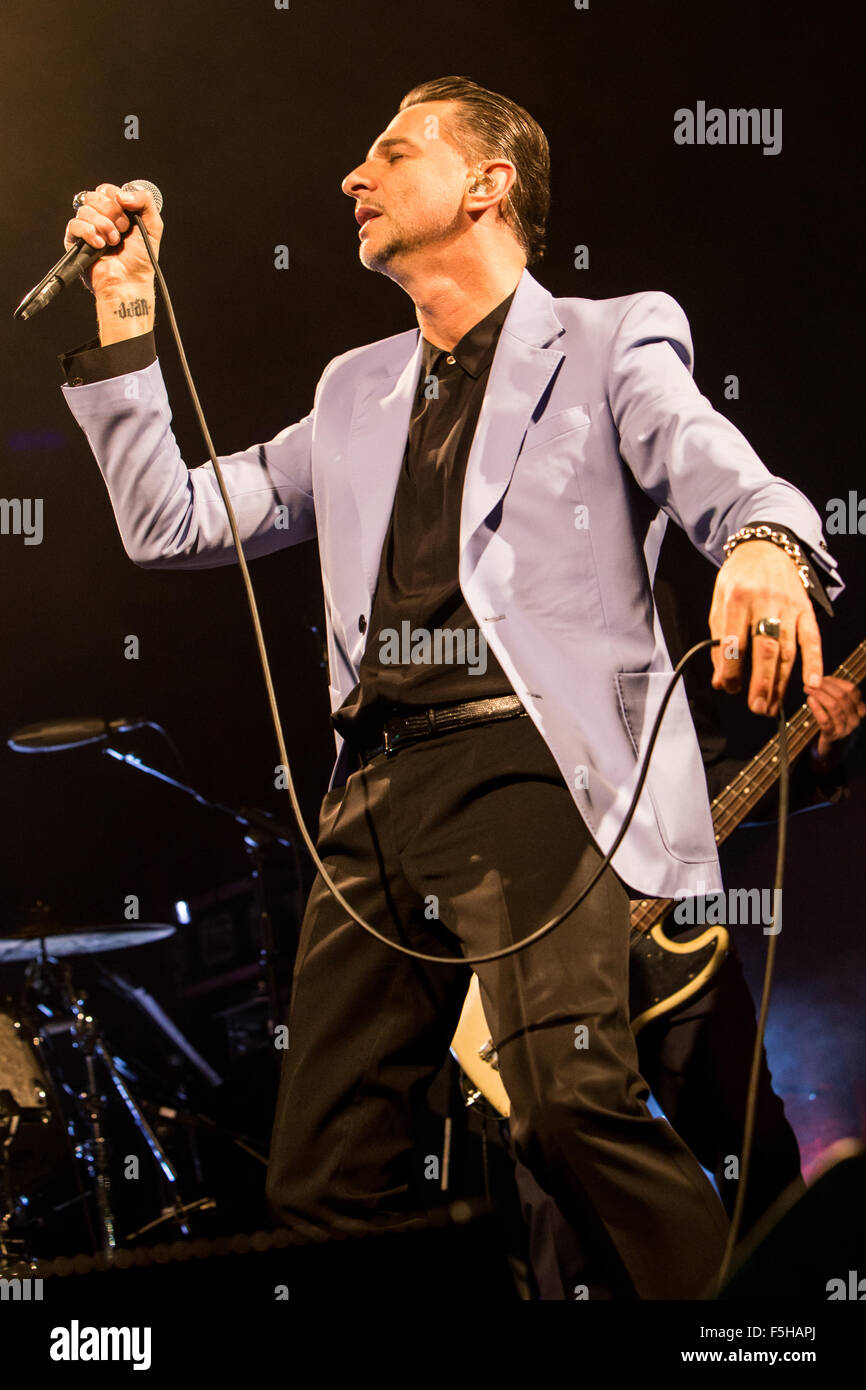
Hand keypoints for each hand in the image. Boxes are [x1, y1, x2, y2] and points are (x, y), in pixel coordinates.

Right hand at [63, 182, 162, 297]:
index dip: (117, 199)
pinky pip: (74, 224)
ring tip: (113, 242)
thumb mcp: (153, 225)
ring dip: (103, 226)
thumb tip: (121, 194)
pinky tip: (100, 245)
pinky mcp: (74, 242)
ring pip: (84, 209)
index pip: (107, 190)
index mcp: (115, 212)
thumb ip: (145, 201)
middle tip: (122, 231)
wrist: (130, 282)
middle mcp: (99, 218)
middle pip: (94, 196)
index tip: (128, 216)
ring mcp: (86, 229)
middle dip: (112, 213)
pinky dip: (89, 233)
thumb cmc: (142, 259)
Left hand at [709, 539, 821, 715]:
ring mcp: (789, 606)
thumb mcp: (719, 603)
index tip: (728, 688)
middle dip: (760, 683)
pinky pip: (812, 639)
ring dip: (780, 682)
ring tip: (771, 706)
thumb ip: (718, 642)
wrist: (766, 549)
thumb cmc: (738, 579)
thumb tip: (720, 680)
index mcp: (737, 598)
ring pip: (787, 649)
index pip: (734, 641)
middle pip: (764, 649)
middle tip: (756, 707)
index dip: (731, 670)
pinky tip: (810, 685)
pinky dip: (814, 663)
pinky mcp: (806, 610)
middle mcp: (765, 601)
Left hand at [807, 676, 864, 761]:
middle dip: (825, 686)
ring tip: (807, 689)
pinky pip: (825, 721)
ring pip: (835, 707)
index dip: (835, 681)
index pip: (852, 690)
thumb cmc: (832, 725)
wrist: (830, 753)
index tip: (821, 677)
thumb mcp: (838, 709)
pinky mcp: (833, 737)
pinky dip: (817, 708)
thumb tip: (818, 678)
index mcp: (860, 710)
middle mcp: (856, 719)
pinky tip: (809, 701)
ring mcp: (845, 729)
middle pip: (843, 697)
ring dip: (819, 695)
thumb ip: (833, 694)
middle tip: (810, 682)